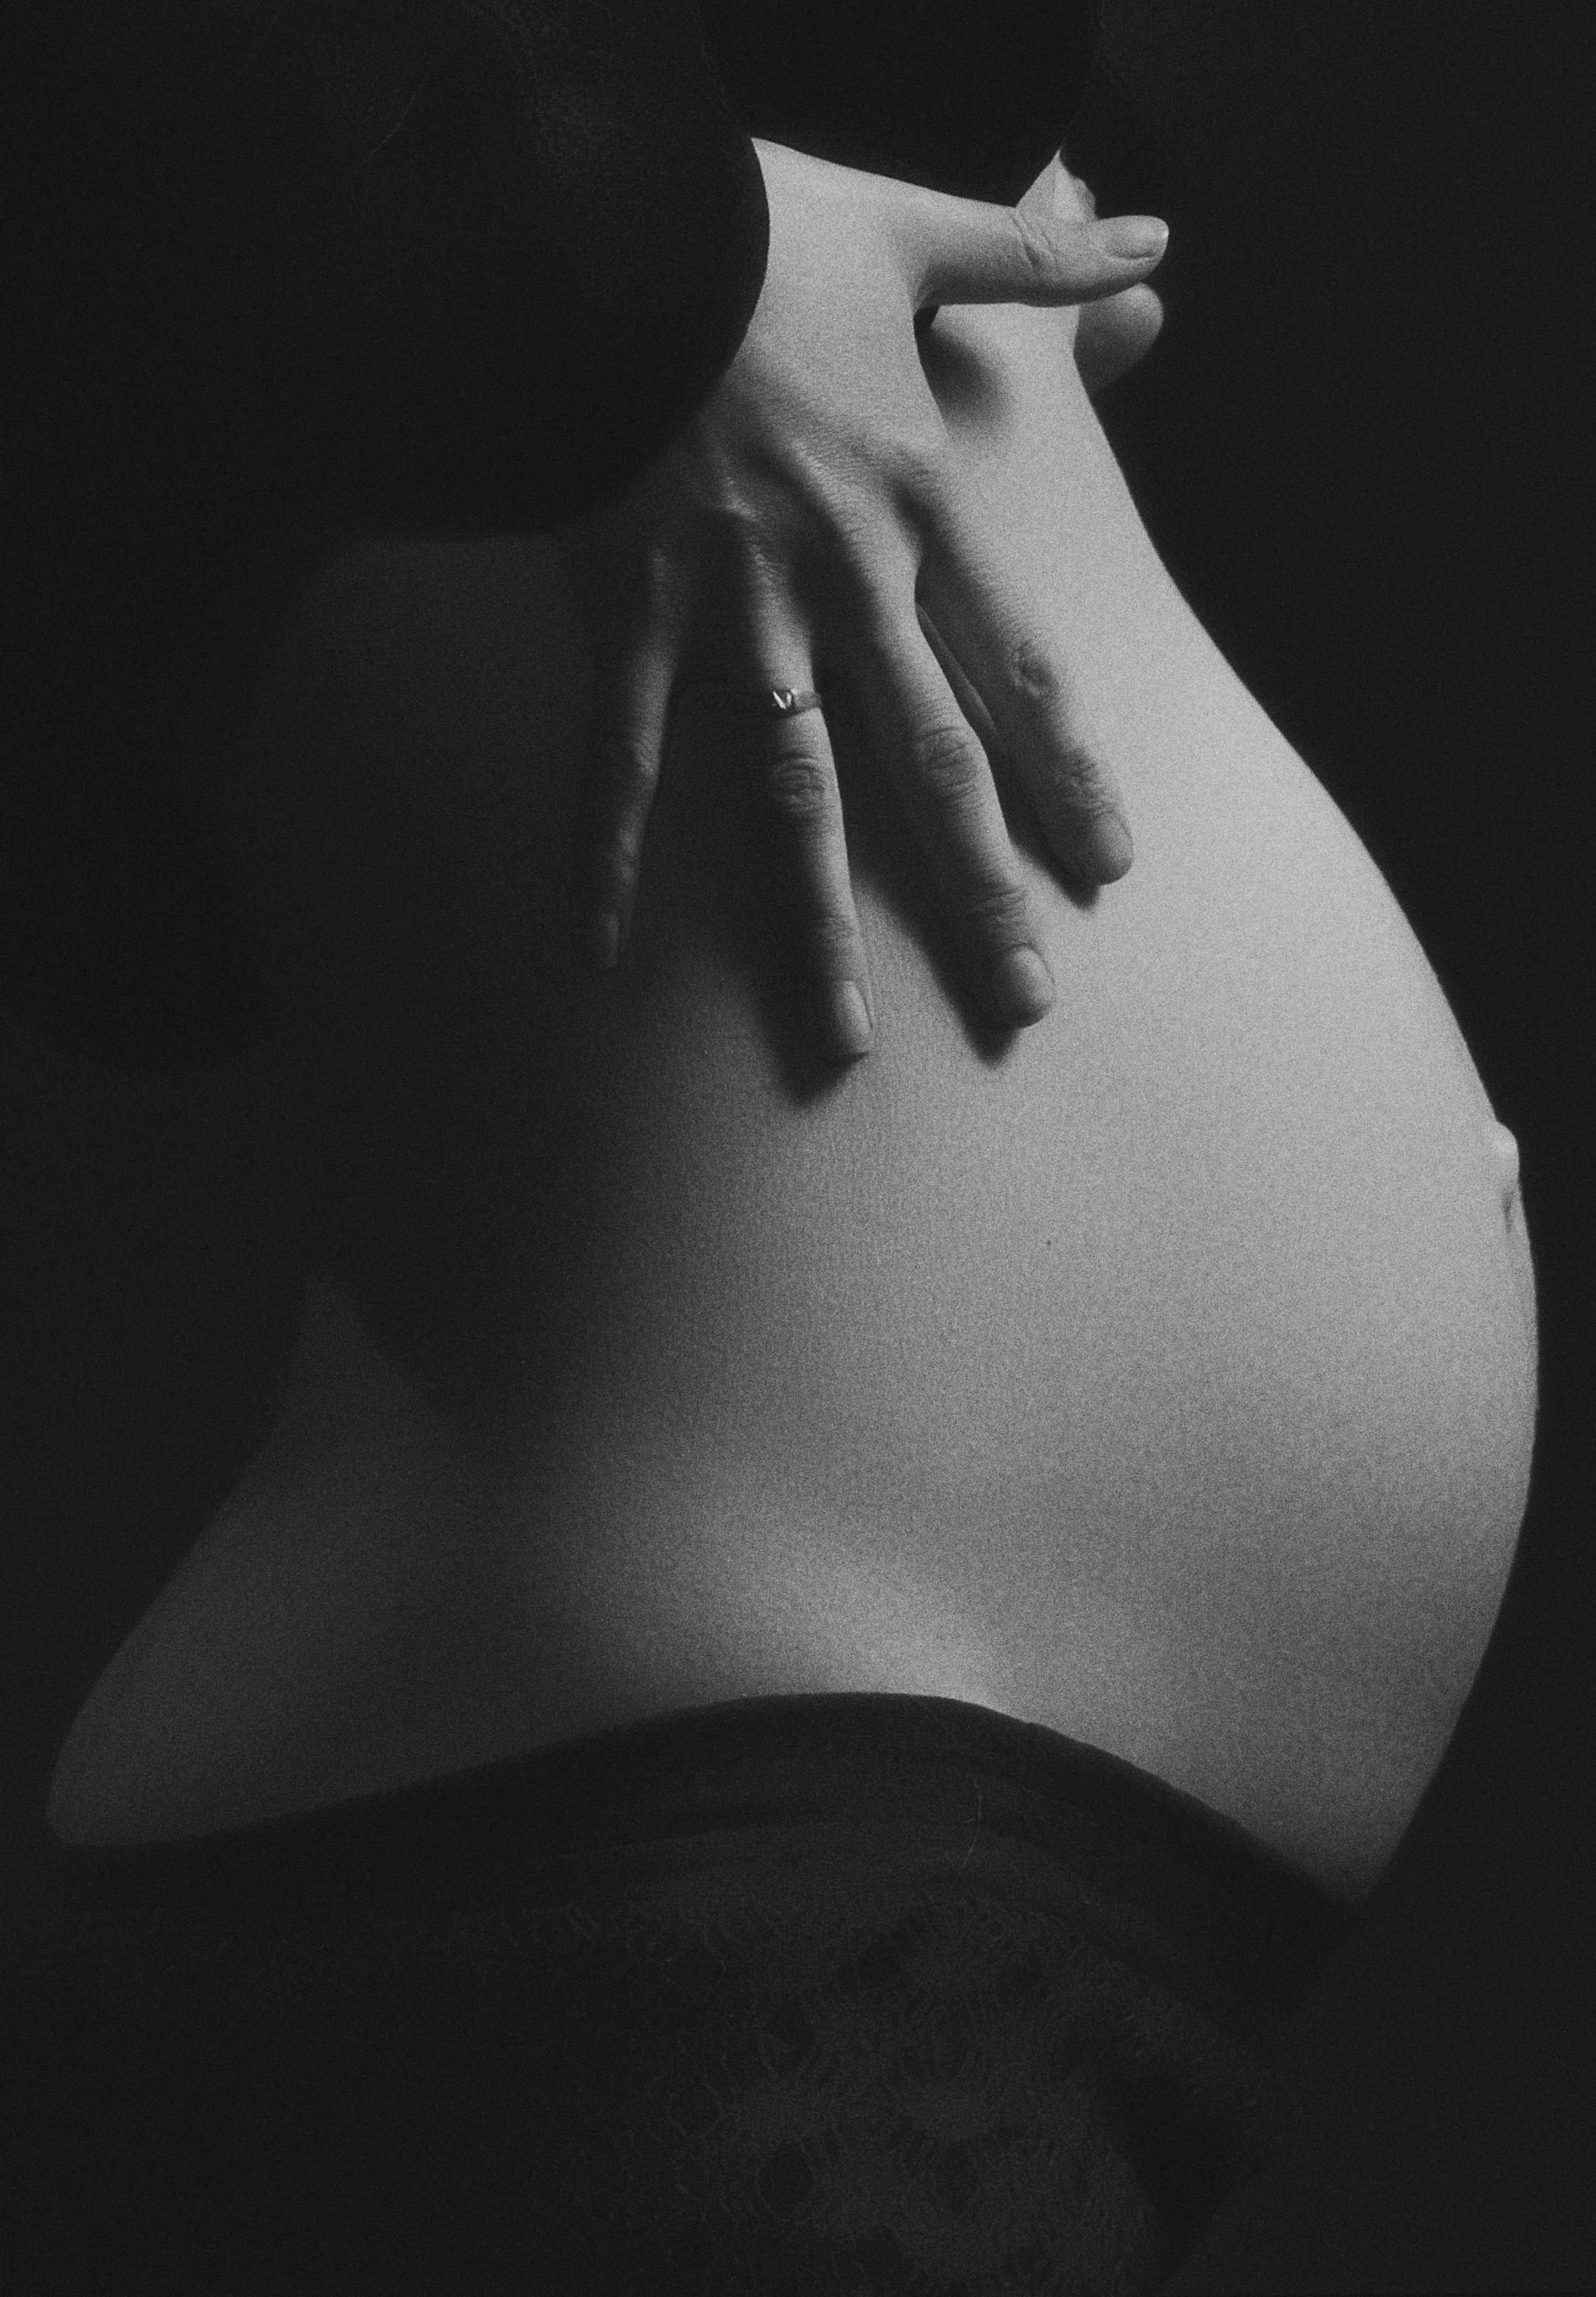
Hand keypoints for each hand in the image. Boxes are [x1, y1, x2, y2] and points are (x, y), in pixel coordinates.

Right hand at [555, 139, 1167, 1060]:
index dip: (1067, 769)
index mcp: (914, 501)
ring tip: (849, 1036)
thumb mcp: (910, 230)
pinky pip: (623, 759)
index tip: (1109, 867)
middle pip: (929, 762)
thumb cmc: (753, 232)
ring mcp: (728, 615)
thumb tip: (1153, 241)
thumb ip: (1035, 255)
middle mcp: (839, 581)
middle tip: (1023, 1001)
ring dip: (821, 922)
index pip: (1016, 663)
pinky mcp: (626, 620)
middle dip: (980, 888)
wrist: (595, 226)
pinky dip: (606, 852)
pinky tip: (601, 951)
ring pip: (791, 795)